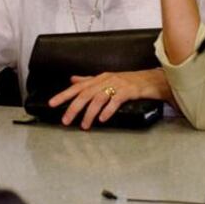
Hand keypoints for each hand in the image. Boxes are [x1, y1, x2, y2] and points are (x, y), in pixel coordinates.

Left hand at [48, 69, 167, 129]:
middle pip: (85, 94)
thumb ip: (89, 81)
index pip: (77, 87)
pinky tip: (102, 119)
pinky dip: (107, 110)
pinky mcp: (129, 91)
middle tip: (66, 120)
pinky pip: (115, 100)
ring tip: (84, 125)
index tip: (52, 104)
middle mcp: (106, 80)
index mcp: (99, 78)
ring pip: (98, 98)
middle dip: (73, 108)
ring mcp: (117, 84)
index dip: (64, 95)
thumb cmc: (130, 81)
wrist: (153, 80)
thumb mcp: (107, 79)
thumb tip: (72, 80)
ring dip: (89, 113)